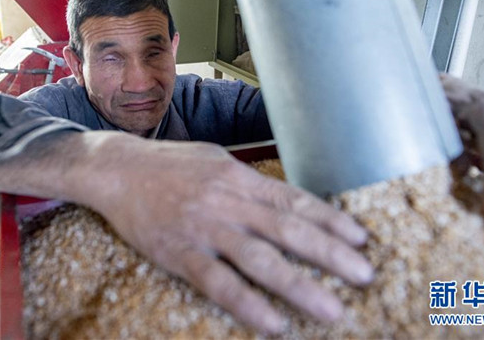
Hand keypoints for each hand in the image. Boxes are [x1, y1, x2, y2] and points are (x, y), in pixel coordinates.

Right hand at [81, 134, 372, 333]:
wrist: (118, 169)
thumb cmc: (171, 165)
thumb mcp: (217, 160)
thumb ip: (251, 183)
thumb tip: (288, 202)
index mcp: (240, 178)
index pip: (295, 201)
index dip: (331, 221)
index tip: (361, 240)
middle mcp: (227, 202)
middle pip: (287, 230)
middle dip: (330, 255)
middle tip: (365, 276)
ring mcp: (203, 229)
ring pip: (259, 260)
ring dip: (298, 287)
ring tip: (332, 310)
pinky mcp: (178, 253)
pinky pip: (218, 283)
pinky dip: (247, 304)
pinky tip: (273, 324)